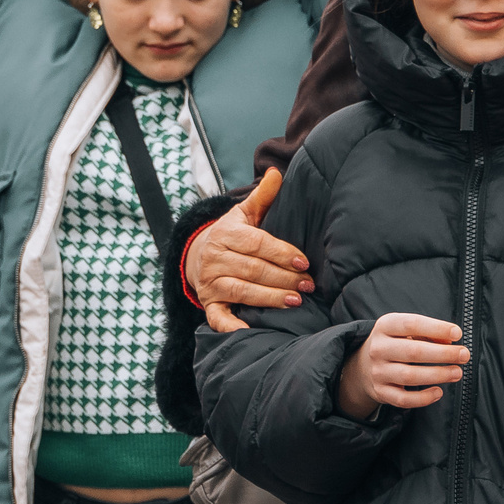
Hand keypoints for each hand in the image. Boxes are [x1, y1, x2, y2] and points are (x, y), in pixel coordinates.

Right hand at [190, 168, 313, 332]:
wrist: (196, 255)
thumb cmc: (231, 235)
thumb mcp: (243, 214)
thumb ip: (262, 196)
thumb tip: (277, 173)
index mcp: (225, 233)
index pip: (257, 243)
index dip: (281, 253)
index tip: (304, 261)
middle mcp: (214, 257)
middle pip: (253, 269)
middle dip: (283, 278)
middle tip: (307, 284)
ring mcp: (209, 282)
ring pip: (242, 290)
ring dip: (269, 298)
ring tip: (295, 301)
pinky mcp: (208, 302)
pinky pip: (217, 316)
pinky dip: (231, 325)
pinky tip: (248, 330)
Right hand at [336, 313, 468, 421]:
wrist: (364, 365)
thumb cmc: (395, 343)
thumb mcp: (406, 330)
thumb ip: (429, 333)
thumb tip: (451, 341)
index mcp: (385, 326)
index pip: (412, 324)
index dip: (437, 328)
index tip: (458, 333)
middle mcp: (378, 348)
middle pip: (414, 352)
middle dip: (443, 354)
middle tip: (464, 355)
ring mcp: (378, 372)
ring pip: (410, 376)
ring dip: (438, 375)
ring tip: (457, 373)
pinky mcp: (381, 392)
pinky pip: (403, 399)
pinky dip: (423, 398)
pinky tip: (438, 392)